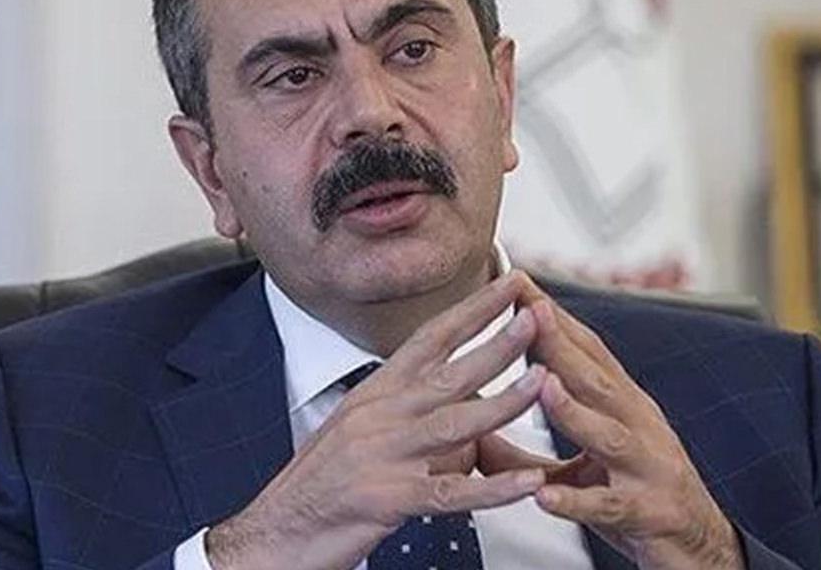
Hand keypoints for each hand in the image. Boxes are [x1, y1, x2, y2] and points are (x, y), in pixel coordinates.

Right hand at [206, 272, 548, 569]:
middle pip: (449, 371)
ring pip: (454, 423)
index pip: (429, 339)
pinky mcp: (387, 500)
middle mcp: (379, 416)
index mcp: (375, 395)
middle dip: (498, 342)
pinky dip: (492, 490)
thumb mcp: (360, 435)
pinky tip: (526, 483)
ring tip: (544, 381)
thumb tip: (451, 408)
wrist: (276, 534)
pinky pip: (451, 494)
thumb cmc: (318, 487)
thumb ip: (406, 416)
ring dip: (504, 401)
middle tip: (539, 316)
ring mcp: (383, 456)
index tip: (508, 286)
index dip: (472, 311)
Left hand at [506, 281, 744, 569]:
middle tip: (531, 310)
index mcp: (624, 407)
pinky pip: (609, 506)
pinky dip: (577, 500)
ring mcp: (648, 469)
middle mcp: (640, 427)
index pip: (589, 352)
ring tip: (541, 387)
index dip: (556, 317)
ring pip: (609, 435)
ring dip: (573, 410)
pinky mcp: (649, 513)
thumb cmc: (640, 494)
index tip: (520, 283)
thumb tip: (475, 432)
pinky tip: (545, 497)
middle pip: (598, 380)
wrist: (702, 548)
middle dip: (564, 343)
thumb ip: (535, 447)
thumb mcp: (589, 463)